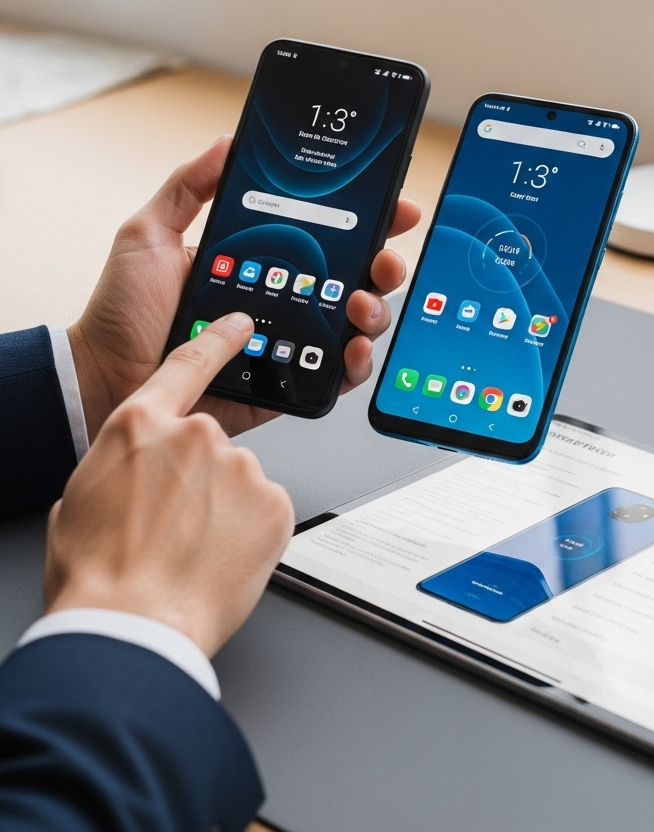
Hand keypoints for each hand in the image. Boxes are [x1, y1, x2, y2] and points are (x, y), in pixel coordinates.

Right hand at [44, 313, 293, 657]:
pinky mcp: (274, 502)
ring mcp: (240, 466)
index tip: (240, 325)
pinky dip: (250, 531)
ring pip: (240, 480)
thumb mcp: (79, 503)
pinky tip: (221, 557)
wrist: (132, 627)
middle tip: (177, 525)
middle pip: (210, 445)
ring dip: (225, 508)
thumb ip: (115, 470)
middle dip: (200, 479)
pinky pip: (265, 510)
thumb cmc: (98, 574)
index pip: (186, 365)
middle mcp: (195, 435)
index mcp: (140, 427)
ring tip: (194, 550)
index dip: (216, 341)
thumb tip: (128, 477)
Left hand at [68, 136, 421, 440]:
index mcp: (261, 261)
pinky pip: (334, 375)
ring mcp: (289, 343)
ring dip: (375, 312)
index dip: (366, 221)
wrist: (105, 377)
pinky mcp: (285, 385)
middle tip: (383, 261)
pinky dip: (356, 364)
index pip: (326, 237)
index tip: (392, 206)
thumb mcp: (149, 234)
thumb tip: (227, 141)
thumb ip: (188, 186)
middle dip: (384, 266)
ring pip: (355, 325)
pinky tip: (352, 349)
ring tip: (361, 305)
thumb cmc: (121, 312)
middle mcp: (283, 299)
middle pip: (355, 279)